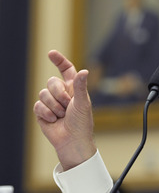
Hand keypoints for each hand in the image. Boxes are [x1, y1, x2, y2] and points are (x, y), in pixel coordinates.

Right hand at [33, 50, 95, 170]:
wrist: (72, 141)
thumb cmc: (82, 122)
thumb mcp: (83, 103)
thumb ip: (80, 86)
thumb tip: (84, 70)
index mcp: (73, 88)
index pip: (65, 69)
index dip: (59, 60)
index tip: (51, 53)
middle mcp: (61, 92)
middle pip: (51, 81)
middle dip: (59, 94)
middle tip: (67, 105)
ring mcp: (51, 102)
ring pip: (43, 93)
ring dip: (54, 106)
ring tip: (62, 115)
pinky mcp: (41, 112)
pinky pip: (38, 105)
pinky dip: (46, 113)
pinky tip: (53, 120)